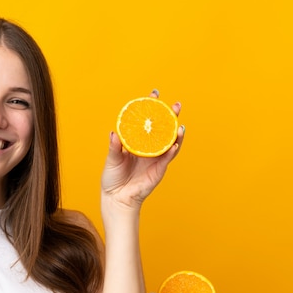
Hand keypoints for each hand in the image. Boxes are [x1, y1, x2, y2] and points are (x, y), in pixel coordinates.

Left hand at [101, 91, 184, 209]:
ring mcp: (155, 159)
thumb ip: (114, 147)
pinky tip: (174, 144)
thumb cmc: (113, 178)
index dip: (151, 108)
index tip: (154, 94)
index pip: (146, 122)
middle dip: (171, 116)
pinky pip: (167, 159)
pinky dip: (171, 151)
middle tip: (176, 105)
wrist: (116, 198)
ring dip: (177, 134)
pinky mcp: (158, 170)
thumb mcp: (112, 159)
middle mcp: (149, 149)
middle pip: (163, 129)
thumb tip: (113, 133)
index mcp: (137, 142)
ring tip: (180, 125)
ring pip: (170, 143)